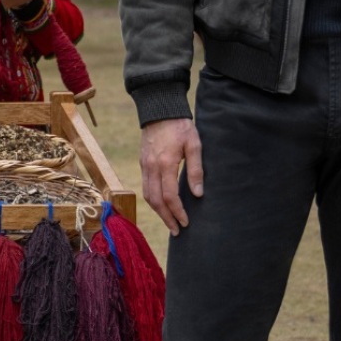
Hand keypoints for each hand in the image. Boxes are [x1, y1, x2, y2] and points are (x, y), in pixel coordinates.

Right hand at [140, 118, 202, 234]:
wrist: (159, 109)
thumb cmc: (180, 126)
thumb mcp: (194, 144)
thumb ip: (196, 170)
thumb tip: (198, 194)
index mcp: (165, 163)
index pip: (169, 196)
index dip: (178, 212)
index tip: (186, 222)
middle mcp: (151, 168)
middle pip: (155, 201)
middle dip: (166, 218)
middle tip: (177, 230)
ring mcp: (144, 166)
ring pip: (148, 196)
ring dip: (158, 212)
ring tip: (170, 222)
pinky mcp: (143, 163)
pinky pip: (145, 187)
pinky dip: (153, 200)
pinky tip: (162, 205)